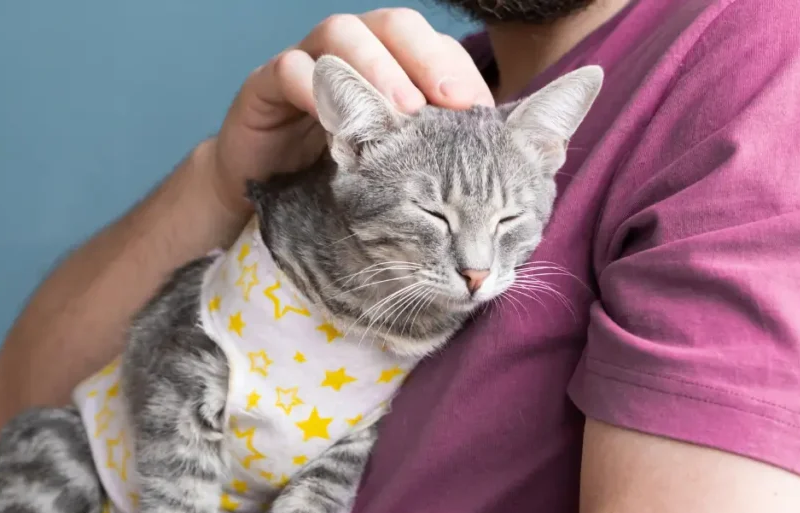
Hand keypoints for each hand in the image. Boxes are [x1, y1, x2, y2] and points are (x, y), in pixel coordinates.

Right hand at [207, 8, 495, 213]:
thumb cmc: (342, 182)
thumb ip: (455, 157)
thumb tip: (534, 157)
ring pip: (343, 33)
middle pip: (395, 26)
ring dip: (377, 68)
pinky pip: (288, 68)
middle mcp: (355, 56)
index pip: (435, 48)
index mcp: (394, 68)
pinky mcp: (264, 85)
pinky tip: (336, 118)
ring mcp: (309, 64)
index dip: (462, 72)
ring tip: (402, 111)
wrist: (270, 199)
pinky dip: (313, 85)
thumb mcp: (404, 173)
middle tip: (454, 104)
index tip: (486, 115)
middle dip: (428, 60)